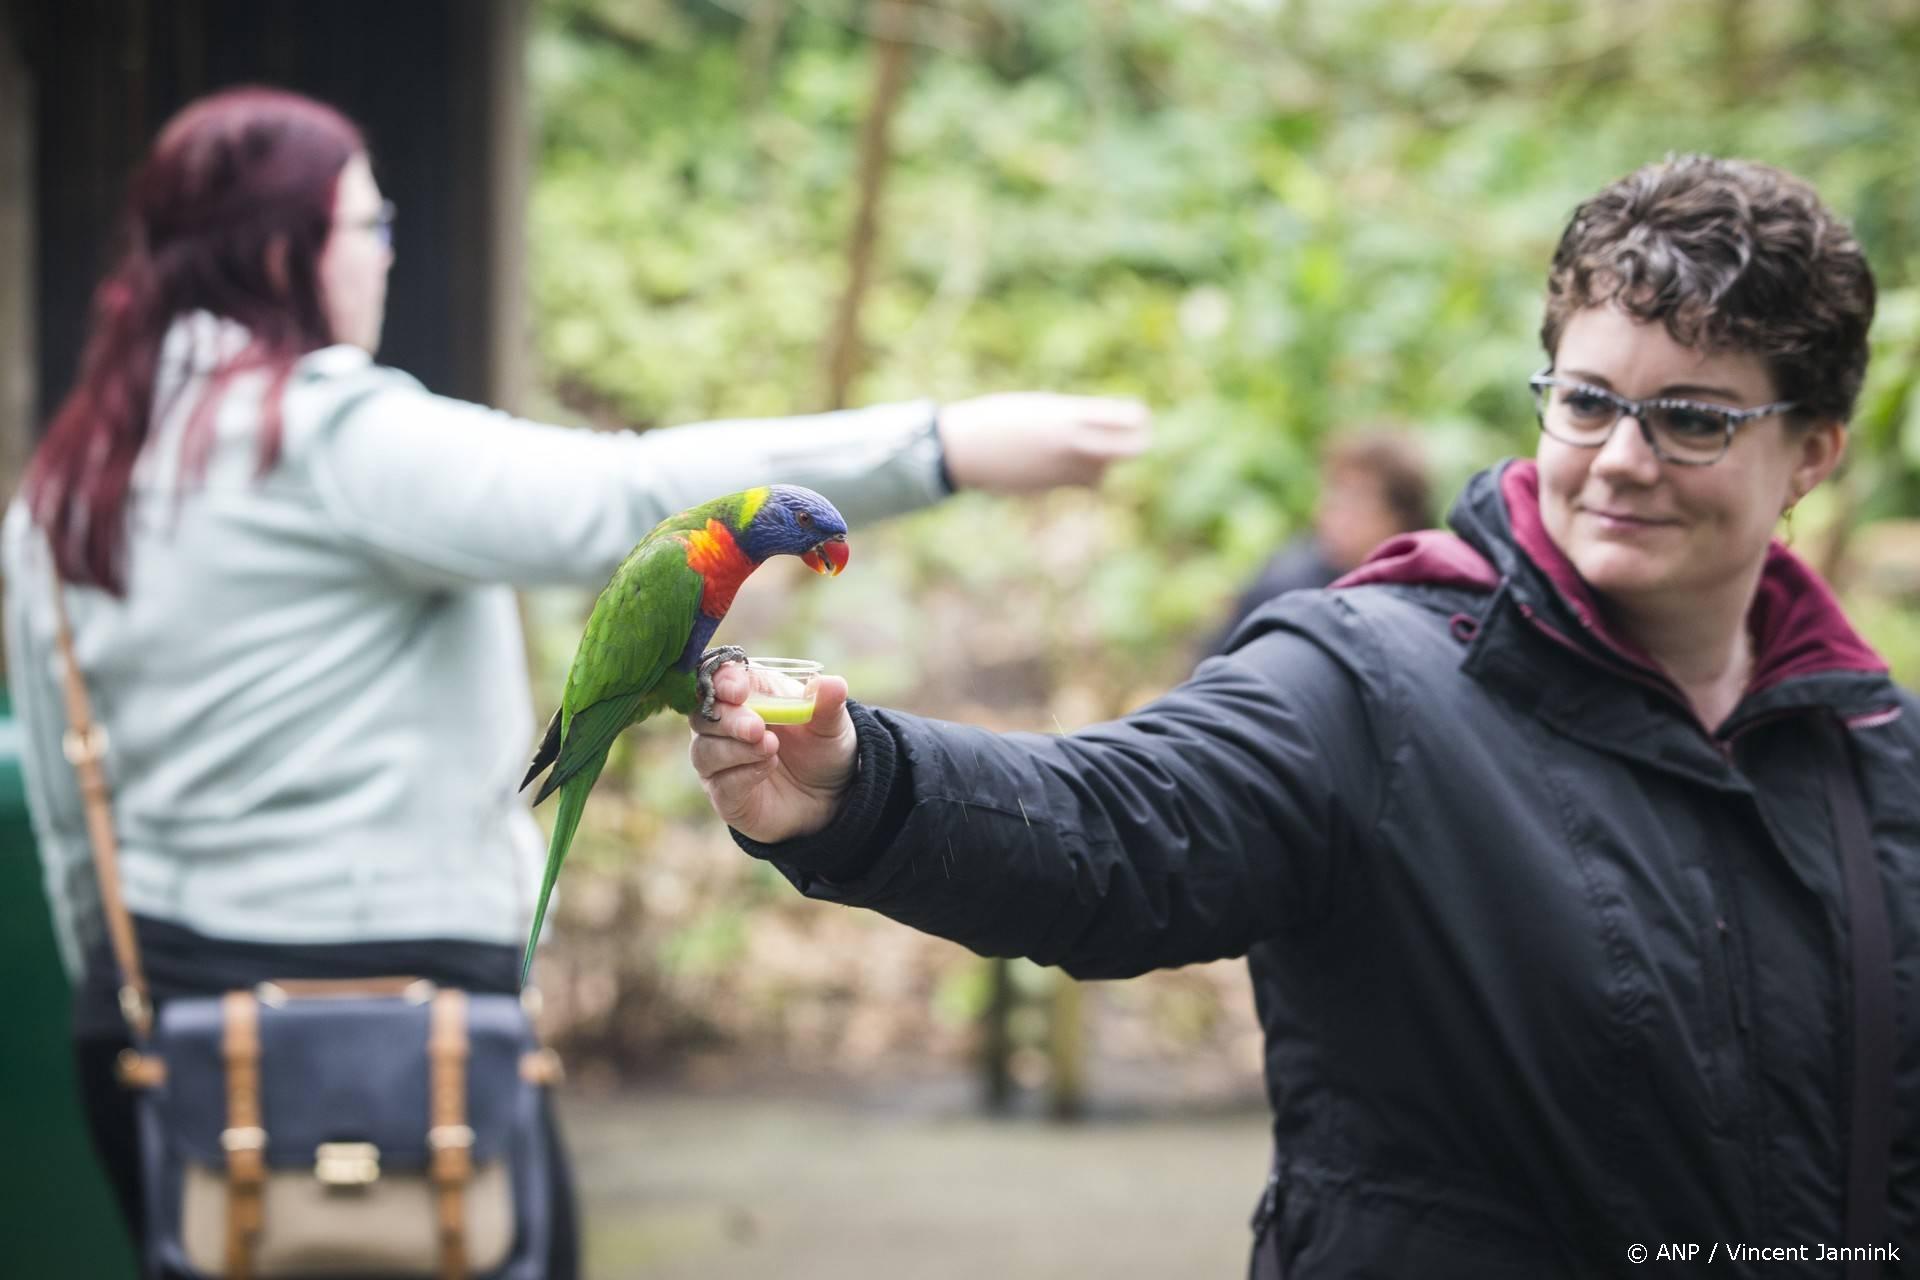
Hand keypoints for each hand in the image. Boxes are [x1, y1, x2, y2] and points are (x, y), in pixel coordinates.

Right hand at [687, 663, 858, 843]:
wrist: (831, 795)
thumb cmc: (822, 748)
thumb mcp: (832, 724)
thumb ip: (828, 704)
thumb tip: (834, 684)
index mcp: (747, 694)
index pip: (717, 679)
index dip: (722, 682)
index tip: (738, 691)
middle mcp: (724, 725)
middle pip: (703, 715)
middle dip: (728, 719)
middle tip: (757, 728)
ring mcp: (720, 761)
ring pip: (704, 751)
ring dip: (736, 749)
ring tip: (770, 747)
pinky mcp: (725, 795)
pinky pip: (720, 784)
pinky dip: (742, 775)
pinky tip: (768, 767)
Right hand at [936, 393, 1150, 493]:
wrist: (964, 447)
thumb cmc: (1000, 418)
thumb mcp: (1042, 409)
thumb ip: (1076, 417)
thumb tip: (1109, 426)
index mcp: (1069, 416)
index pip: (1128, 420)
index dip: (1139, 420)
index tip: (1138, 418)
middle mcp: (1071, 444)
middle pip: (1129, 450)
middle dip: (1135, 445)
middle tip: (1135, 439)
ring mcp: (1062, 470)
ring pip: (1103, 473)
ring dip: (1102, 464)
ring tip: (1085, 449)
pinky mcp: (1050, 488)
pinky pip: (1079, 483)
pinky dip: (1079, 474)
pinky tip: (1060, 461)